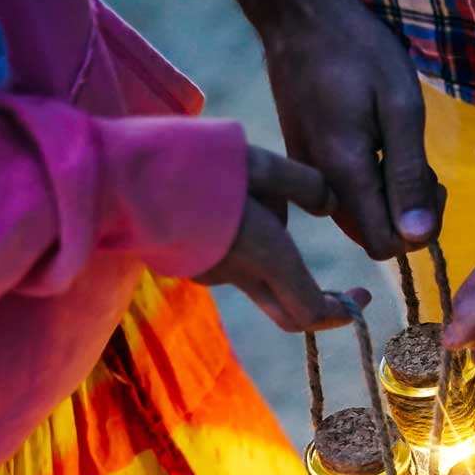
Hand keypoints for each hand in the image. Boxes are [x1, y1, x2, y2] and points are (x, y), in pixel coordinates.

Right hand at [194, 146, 370, 331]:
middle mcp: (237, 275)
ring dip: (279, 259)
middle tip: (348, 292)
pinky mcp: (184, 262)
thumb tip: (330, 204)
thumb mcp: (257, 161)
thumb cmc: (189, 162)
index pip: (311, 311)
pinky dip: (248, 247)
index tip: (364, 298)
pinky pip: (230, 262)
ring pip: (259, 279)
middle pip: (288, 310)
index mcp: (265, 255)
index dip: (343, 313)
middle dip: (321, 304)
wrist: (110, 176)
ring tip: (263, 194)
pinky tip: (231, 202)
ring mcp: (207, 273)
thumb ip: (302, 184)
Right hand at [239, 0, 441, 258]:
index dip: (417, 231)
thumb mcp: (400, 107)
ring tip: (400, 150)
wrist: (301, 16)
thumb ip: (408, 175)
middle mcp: (319, 185)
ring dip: (389, 199)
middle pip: (370, 237)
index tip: (433, 187)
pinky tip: (378, 146)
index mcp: (344, 174)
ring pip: (357, 217)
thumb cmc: (358, 51)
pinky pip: (342, 196)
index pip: (383, 245)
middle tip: (423, 167)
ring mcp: (308, 174)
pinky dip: (369, 184)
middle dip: (406, 216)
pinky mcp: (304, 161)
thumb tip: (418, 237)